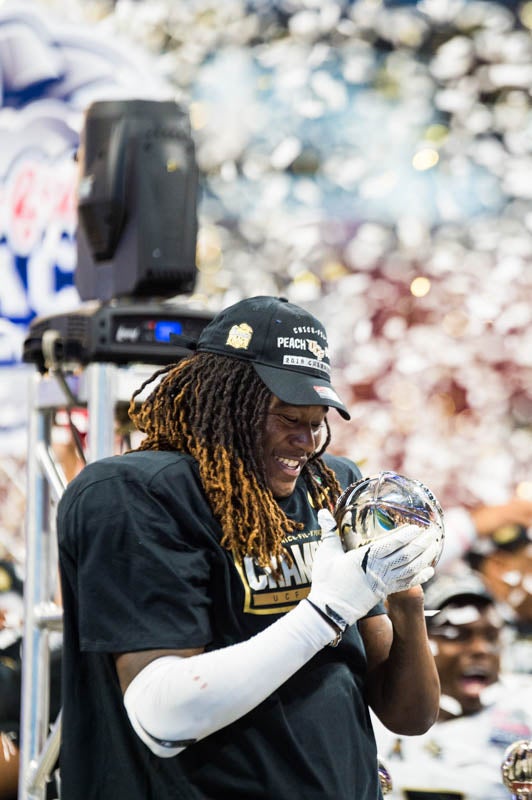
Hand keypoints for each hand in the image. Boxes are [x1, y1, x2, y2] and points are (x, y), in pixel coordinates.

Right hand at [308, 509, 437, 628]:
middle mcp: (379, 570)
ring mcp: (383, 582)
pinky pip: (406, 584)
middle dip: (421, 544)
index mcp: (365, 558)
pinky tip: (429, 571)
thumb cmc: (326, 580)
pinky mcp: (384, 592)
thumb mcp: (326, 553)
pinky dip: (419, 577)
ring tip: (435, 547)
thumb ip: (329, 531)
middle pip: (406, 556)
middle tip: (433, 533)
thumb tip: (323, 512)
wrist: (329, 610)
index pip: (391, 545)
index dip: (406, 536)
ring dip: (424, 558)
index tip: (417, 527)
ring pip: (410, 569)